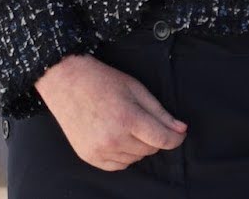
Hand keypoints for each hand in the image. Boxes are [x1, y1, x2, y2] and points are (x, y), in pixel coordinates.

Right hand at [34, 54, 187, 170]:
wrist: (67, 83)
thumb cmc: (104, 82)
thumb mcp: (137, 90)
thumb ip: (160, 112)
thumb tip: (181, 129)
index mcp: (128, 118)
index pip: (162, 139)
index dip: (176, 138)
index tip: (179, 134)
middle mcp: (113, 138)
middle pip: (150, 149)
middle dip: (155, 138)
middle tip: (144, 121)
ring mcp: (99, 150)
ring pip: (135, 159)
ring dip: (139, 147)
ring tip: (127, 126)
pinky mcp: (88, 156)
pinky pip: (118, 166)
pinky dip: (124, 156)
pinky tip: (119, 139)